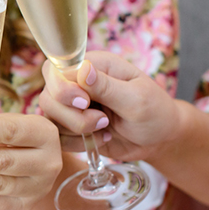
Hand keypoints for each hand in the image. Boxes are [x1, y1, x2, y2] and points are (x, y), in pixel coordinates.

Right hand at [38, 52, 180, 161]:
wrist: (160, 139)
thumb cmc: (155, 112)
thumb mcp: (136, 98)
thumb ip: (107, 86)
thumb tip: (82, 69)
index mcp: (93, 65)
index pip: (55, 70)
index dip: (63, 89)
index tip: (86, 102)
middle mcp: (77, 84)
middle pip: (48, 97)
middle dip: (72, 115)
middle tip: (102, 120)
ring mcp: (73, 107)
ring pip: (50, 119)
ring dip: (77, 130)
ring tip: (105, 129)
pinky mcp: (73, 128)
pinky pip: (58, 138)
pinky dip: (76, 144)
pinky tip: (100, 139)